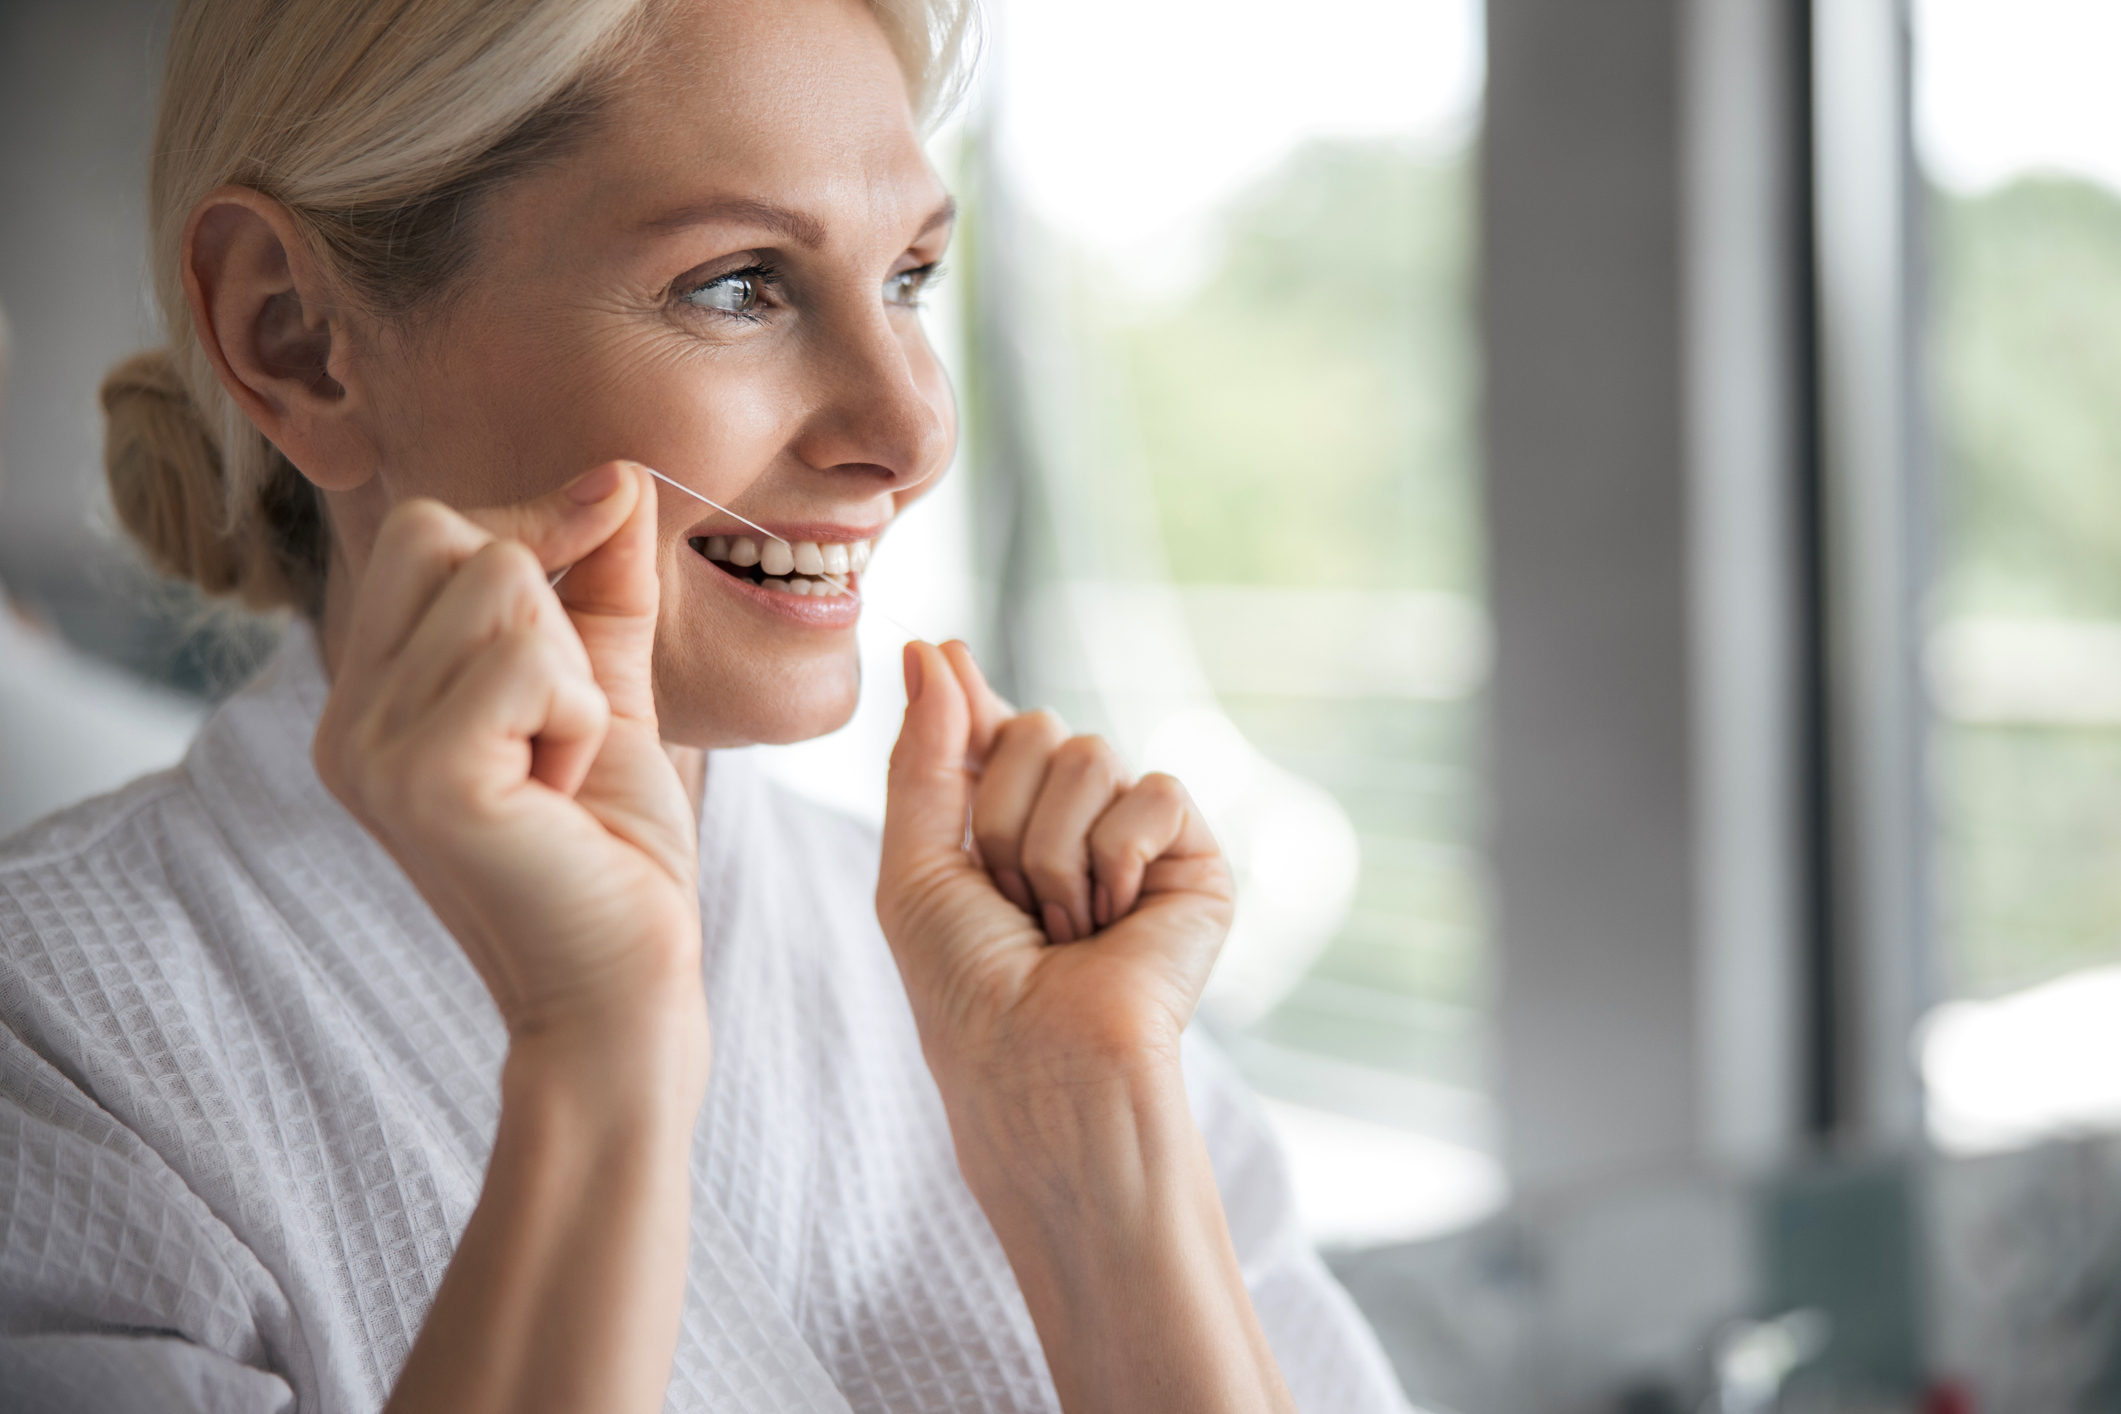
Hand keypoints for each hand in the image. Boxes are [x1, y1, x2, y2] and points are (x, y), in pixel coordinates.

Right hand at [314, 462, 703, 1049]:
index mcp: (371, 695)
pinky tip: (559, 794)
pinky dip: (580, 717)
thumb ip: (599, 587)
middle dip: (550, 612)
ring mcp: (368, 748)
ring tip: (558, 772)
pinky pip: (532, 659)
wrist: (624, 987)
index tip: (592, 587)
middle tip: (559, 729)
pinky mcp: (421, 777)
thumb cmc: (614, 853)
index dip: (532, 535)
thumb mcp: (605, 691)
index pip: (431, 528)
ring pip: (505, 588)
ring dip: (574, 680)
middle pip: (455, 537)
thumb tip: (616, 474)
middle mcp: (346, 719)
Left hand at [877, 640, 1234, 1093]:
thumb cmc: (969, 991)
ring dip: (1053, 853)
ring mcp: (1136, 836)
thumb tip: (931, 649)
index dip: (968, 697)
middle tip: (1014, 905)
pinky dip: (1118, 859)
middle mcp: (1074, 820)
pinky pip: (1154, 791)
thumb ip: (923, 757)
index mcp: (1006, 824)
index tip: (938, 651)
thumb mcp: (915, 868)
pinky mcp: (1194, 857)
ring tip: (1065, 928)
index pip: (992, 728)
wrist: (1039, 1067)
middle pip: (1037, 729)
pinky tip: (1117, 920)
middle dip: (1002, 819)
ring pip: (1091, 754)